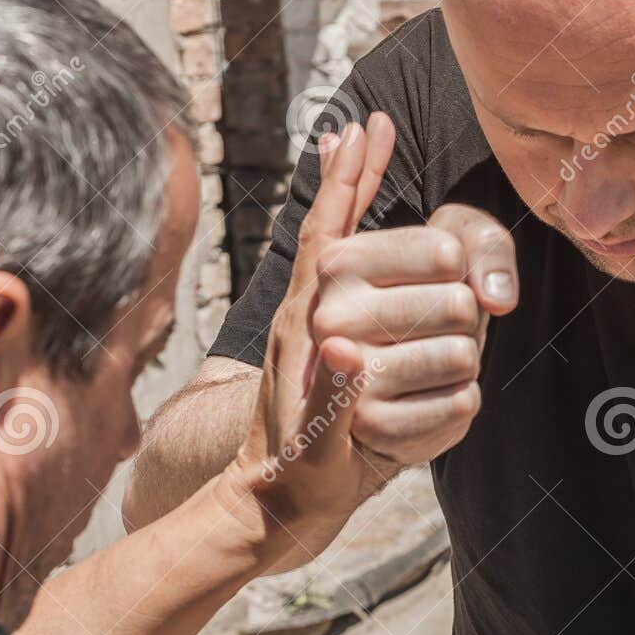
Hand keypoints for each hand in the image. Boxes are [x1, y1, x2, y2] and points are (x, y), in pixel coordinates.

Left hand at [224, 117, 395, 558]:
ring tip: (357, 153)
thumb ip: (333, 402)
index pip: (328, 240)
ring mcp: (312, 333)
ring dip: (348, 198)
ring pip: (334, 249)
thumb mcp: (319, 451)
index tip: (365, 129)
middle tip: (367, 121)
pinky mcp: (323, 351)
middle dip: (351, 177)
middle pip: (332, 229)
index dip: (349, 184)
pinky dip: (355, 244)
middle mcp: (306, 320)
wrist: (266, 513)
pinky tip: (368, 237)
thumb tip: (347, 349)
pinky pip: (347, 284)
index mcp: (305, 333)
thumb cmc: (295, 487)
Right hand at [313, 199, 519, 467]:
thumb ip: (484, 242)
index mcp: (340, 263)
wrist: (392, 380)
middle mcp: (331, 319)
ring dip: (463, 359)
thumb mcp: (452, 246)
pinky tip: (429, 393)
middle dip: (464, 318)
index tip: (432, 280)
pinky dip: (461, 397)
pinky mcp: (375, 426)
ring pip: (461, 355)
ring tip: (429, 358)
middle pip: (458, 305)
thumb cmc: (424, 299)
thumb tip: (498, 300)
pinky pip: (461, 402)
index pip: (447, 254)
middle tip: (431, 327)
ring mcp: (347, 378)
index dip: (462, 268)